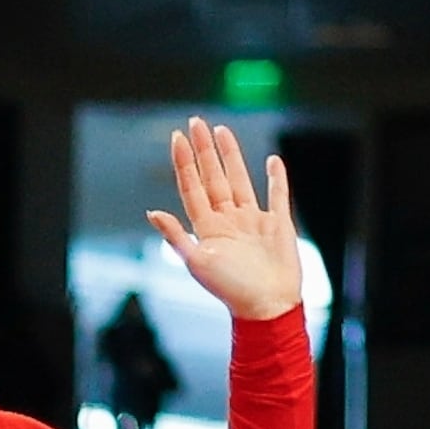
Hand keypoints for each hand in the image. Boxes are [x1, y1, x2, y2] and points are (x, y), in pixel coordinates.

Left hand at [150, 118, 305, 322]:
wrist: (268, 306)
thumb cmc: (231, 289)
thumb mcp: (197, 263)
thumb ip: (176, 237)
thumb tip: (152, 213)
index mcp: (207, 227)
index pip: (192, 187)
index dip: (184, 162)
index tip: (178, 137)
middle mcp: (228, 219)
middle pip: (213, 177)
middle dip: (204, 150)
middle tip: (197, 122)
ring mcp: (253, 220)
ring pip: (240, 180)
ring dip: (232, 156)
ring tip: (222, 132)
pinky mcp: (277, 224)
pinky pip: (277, 196)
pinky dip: (276, 178)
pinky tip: (272, 161)